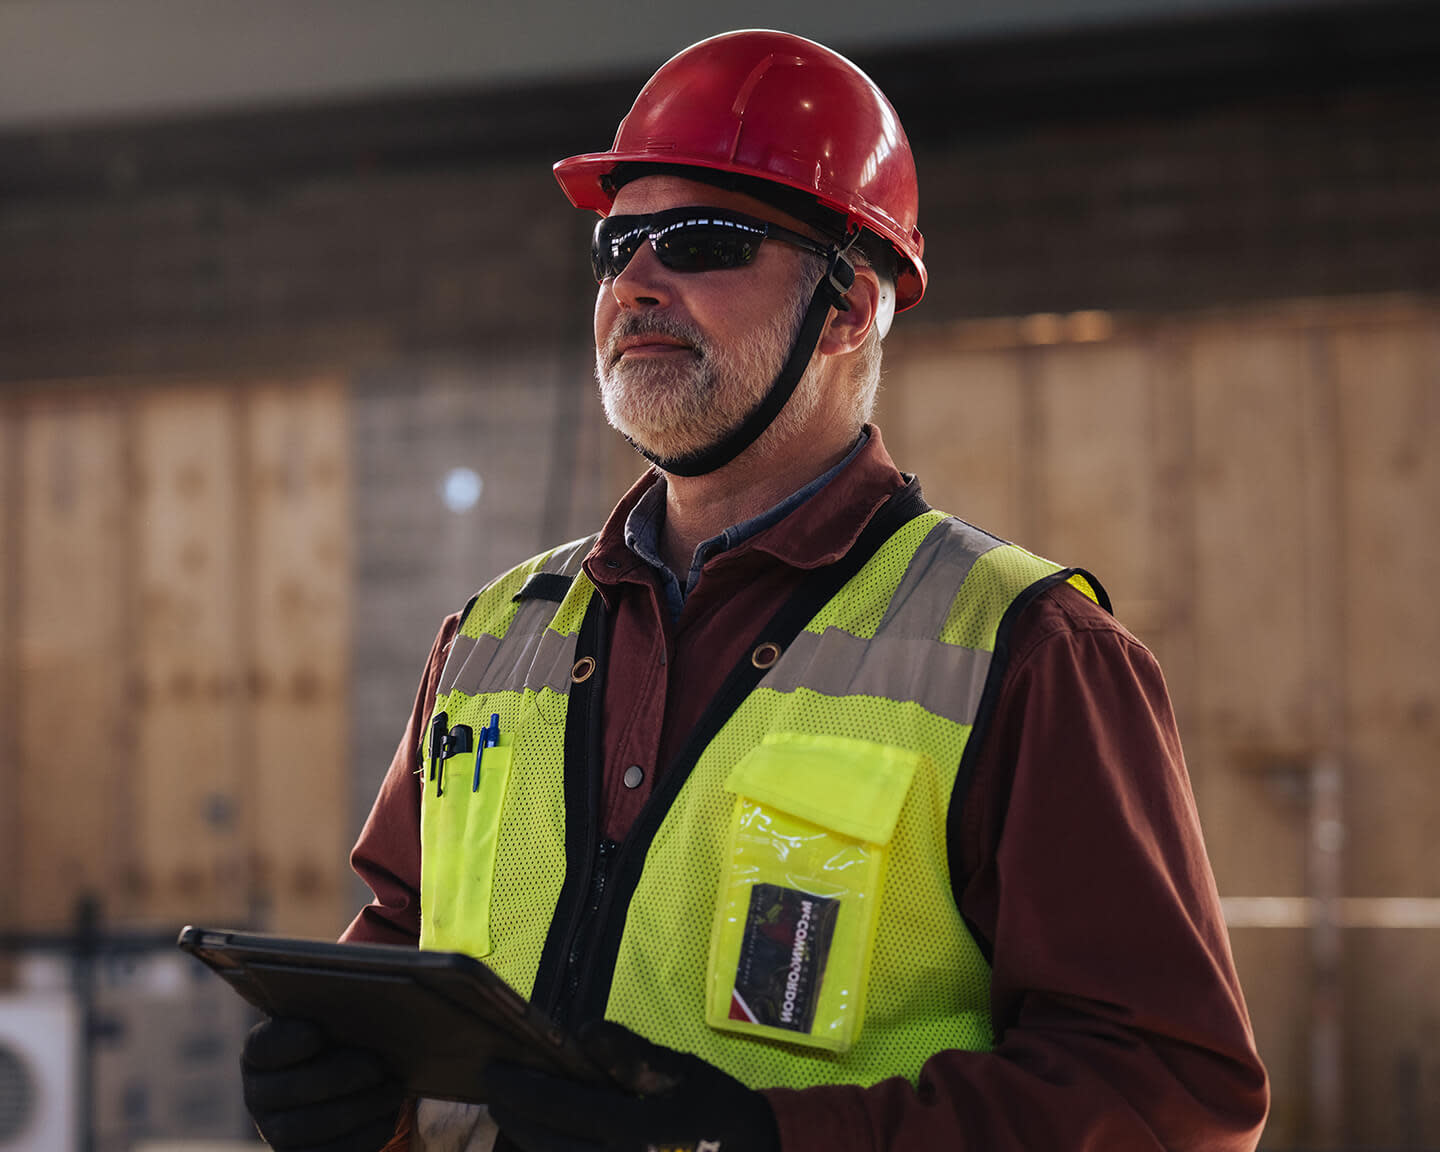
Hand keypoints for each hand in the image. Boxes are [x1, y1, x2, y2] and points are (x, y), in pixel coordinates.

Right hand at [241, 1016, 404, 1151]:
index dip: (287, 1042)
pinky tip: (387, 1114)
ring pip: (305, 1128)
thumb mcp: (337, 1023)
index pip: (263, 1046)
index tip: (317, 1034)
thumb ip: (339, 1013)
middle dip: (337, 1078)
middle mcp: (259, 1093)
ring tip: (391, 1090)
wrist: (352, 1084)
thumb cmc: (344, 1041)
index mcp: (261, 1053)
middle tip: (376, 1066)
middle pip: (288, 1090)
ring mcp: (275, 1130)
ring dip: (356, 1108)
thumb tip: (365, 998)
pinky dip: (362, 1134)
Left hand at [487, 1020, 780, 1151]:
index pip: (555, 1107)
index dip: (517, 1089)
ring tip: (517, 1119)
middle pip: (543, 1145)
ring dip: (529, 1144)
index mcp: (630, 1131)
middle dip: (514, 1118)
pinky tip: (553, 1142)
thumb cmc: (719, 1112)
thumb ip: (632, 1054)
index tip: (492, 1071)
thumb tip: (583, 1030)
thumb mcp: (682, 1072)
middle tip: (497, 1094)